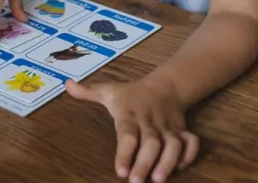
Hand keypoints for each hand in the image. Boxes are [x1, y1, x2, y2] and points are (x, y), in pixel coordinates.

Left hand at [66, 77, 198, 182]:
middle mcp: (150, 122)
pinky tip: (181, 166)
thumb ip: (88, 92)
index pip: (128, 134)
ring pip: (173, 144)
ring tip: (159, 179)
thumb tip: (66, 85)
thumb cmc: (132, 94)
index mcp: (131, 114)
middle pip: (151, 142)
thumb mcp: (110, 90)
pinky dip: (189, 154)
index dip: (124, 152)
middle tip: (136, 181)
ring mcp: (169, 127)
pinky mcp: (183, 130)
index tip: (120, 171)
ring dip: (168, 161)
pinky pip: (191, 141)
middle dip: (145, 162)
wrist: (166, 85)